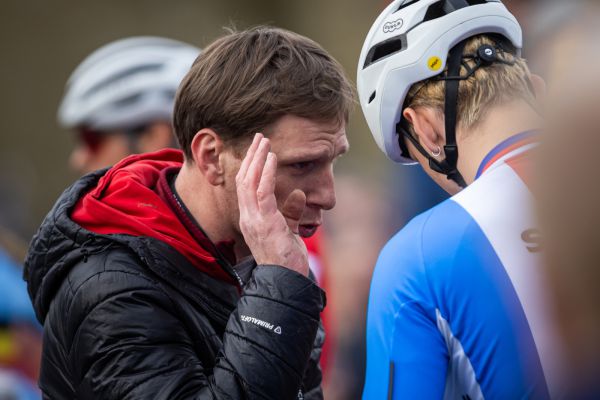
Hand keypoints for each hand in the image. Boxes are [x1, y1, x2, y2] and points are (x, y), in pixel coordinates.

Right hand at [236, 133, 308, 275]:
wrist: (285, 280)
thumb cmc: (286, 259)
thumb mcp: (288, 230)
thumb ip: (290, 212)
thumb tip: (298, 194)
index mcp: (250, 219)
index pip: (245, 187)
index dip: (249, 166)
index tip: (258, 150)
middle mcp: (247, 217)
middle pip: (243, 179)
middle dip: (251, 156)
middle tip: (259, 137)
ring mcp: (254, 219)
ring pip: (249, 182)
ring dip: (256, 159)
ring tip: (264, 142)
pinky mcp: (265, 222)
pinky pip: (262, 192)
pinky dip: (266, 173)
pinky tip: (271, 158)